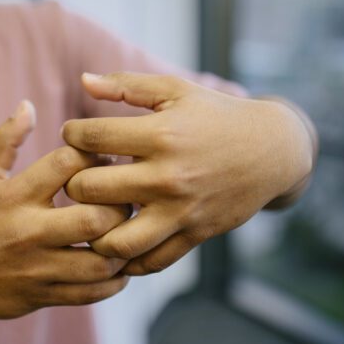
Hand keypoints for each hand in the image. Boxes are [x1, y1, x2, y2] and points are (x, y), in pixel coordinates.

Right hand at [0, 101, 129, 320]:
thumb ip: (5, 140)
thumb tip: (28, 104)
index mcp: (13, 197)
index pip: (66, 165)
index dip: (94, 154)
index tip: (105, 156)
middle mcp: (27, 232)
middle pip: (92, 218)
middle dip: (119, 206)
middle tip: (128, 198)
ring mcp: (37, 268)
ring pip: (98, 262)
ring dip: (122, 246)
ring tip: (128, 231)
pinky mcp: (44, 296)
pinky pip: (91, 293)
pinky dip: (114, 281)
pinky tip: (121, 264)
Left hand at [61, 72, 314, 275]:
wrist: (272, 151)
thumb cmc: (216, 115)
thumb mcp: (175, 91)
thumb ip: (127, 85)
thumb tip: (83, 81)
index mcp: (161, 135)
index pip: (92, 138)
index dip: (71, 135)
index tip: (73, 136)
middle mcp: (168, 176)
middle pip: (92, 190)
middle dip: (73, 183)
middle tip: (76, 177)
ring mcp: (181, 211)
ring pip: (117, 241)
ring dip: (94, 231)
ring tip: (91, 216)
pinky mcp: (194, 235)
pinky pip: (151, 262)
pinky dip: (127, 260)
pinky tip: (115, 241)